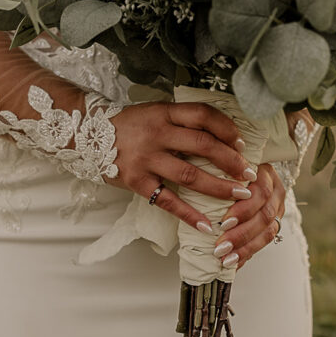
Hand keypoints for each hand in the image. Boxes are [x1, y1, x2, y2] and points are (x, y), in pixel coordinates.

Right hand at [107, 102, 254, 233]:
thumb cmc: (128, 124)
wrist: (86, 134)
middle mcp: (157, 133)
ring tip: (239, 195)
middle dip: (231, 161)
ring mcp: (146, 158)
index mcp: (164, 112)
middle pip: (202, 145)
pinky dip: (188, 214)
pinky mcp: (136, 181)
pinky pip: (167, 200)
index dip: (226, 128)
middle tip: (249, 173)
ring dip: (218, 187)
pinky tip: (206, 225)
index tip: (241, 143)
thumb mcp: (154, 112)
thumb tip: (220, 134)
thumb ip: (181, 121)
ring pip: (190, 174)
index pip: (203, 115)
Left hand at [211, 163, 284, 269]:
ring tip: (226, 259)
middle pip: (264, 215)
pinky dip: (248, 253)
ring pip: (268, 232)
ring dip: (245, 248)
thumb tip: (197, 187)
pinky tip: (234, 262)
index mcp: (264, 173)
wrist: (243, 176)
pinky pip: (265, 242)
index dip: (243, 209)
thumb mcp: (224, 167)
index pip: (260, 192)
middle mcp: (275, 191)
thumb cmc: (228, 171)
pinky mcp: (275, 223)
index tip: (224, 223)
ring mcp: (277, 208)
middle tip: (221, 247)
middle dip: (241, 234)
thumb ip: (218, 175)